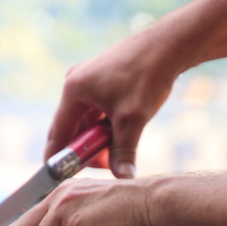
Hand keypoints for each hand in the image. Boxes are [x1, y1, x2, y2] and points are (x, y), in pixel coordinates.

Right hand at [45, 28, 181, 178]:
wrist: (169, 45)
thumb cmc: (147, 76)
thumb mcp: (133, 119)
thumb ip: (123, 152)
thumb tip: (123, 179)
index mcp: (73, 91)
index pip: (57, 135)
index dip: (60, 160)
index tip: (65, 180)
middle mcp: (76, 85)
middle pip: (71, 130)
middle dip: (85, 151)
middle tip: (105, 166)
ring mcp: (88, 82)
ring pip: (86, 123)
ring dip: (98, 140)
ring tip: (119, 149)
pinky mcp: (102, 82)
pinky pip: (96, 113)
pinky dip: (105, 128)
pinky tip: (122, 133)